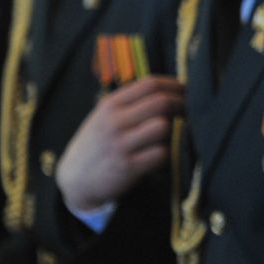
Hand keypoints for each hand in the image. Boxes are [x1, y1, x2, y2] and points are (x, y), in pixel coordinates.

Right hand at [55, 75, 183, 214]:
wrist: (75, 179)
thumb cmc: (98, 143)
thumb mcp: (104, 116)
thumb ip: (131, 102)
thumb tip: (170, 89)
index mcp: (111, 104)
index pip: (150, 84)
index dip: (174, 85)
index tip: (186, 91)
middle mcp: (114, 121)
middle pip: (161, 102)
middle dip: (181, 105)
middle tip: (188, 113)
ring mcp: (120, 144)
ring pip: (163, 127)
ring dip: (174, 131)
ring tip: (171, 135)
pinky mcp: (127, 167)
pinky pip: (161, 154)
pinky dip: (167, 154)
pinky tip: (161, 155)